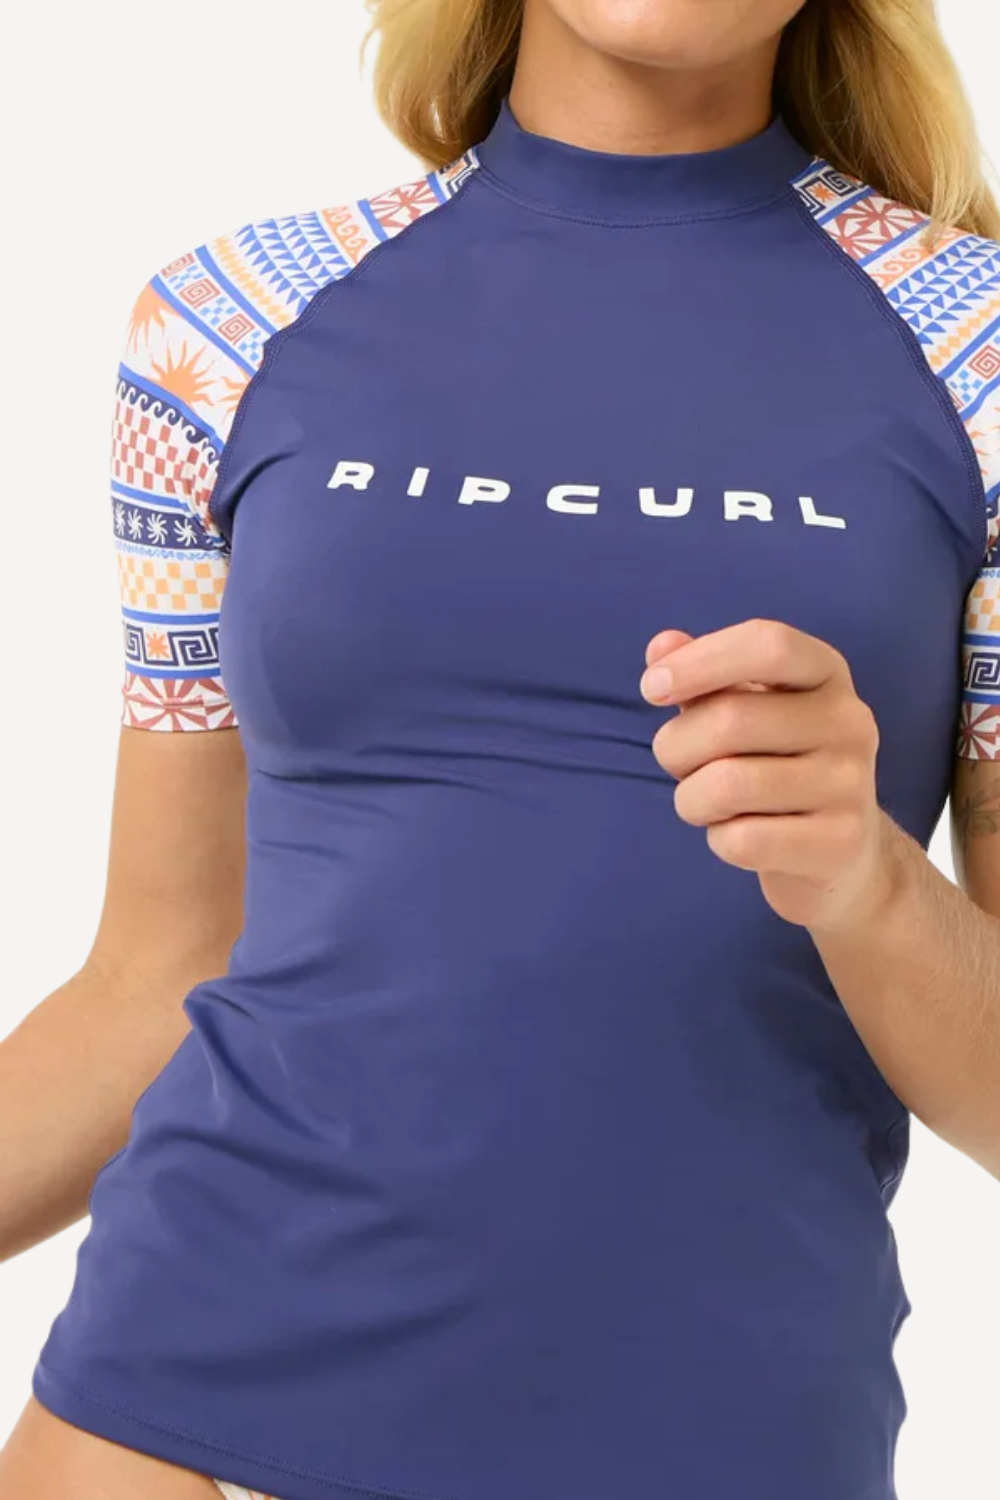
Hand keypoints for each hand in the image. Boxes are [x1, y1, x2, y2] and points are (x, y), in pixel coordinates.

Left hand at [639, 619, 895, 930]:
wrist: (841, 850)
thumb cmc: (776, 763)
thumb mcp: (743, 708)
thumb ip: (702, 675)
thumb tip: (661, 646)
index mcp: (826, 672)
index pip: (768, 644)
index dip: (700, 661)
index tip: (651, 688)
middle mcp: (849, 721)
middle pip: (730, 719)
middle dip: (676, 747)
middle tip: (678, 764)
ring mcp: (850, 783)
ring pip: (727, 785)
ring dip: (691, 799)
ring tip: (706, 802)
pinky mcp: (840, 842)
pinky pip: (743, 840)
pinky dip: (719, 840)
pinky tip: (739, 835)